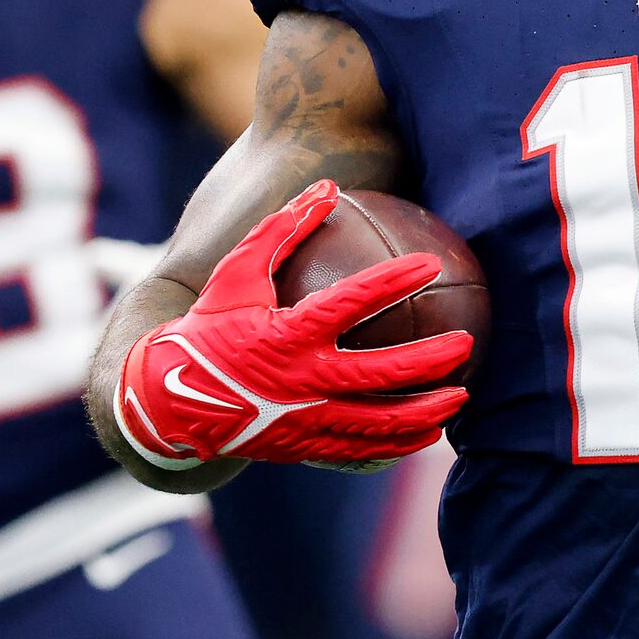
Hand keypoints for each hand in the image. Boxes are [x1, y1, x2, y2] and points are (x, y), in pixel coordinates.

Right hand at [114, 179, 468, 471]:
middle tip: (467, 344)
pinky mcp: (305, 446)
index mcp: (286, 334)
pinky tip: (427, 433)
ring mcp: (305, 419)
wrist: (171, 402)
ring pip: (378, 422)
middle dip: (429, 360)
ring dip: (425, 412)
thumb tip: (326, 188)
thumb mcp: (235, 274)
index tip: (430, 263)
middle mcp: (301, 381)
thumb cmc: (208, 328)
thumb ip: (281, 230)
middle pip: (379, 373)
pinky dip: (398, 443)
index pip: (349, 302)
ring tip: (460, 399)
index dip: (391, 281)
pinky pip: (362, 450)